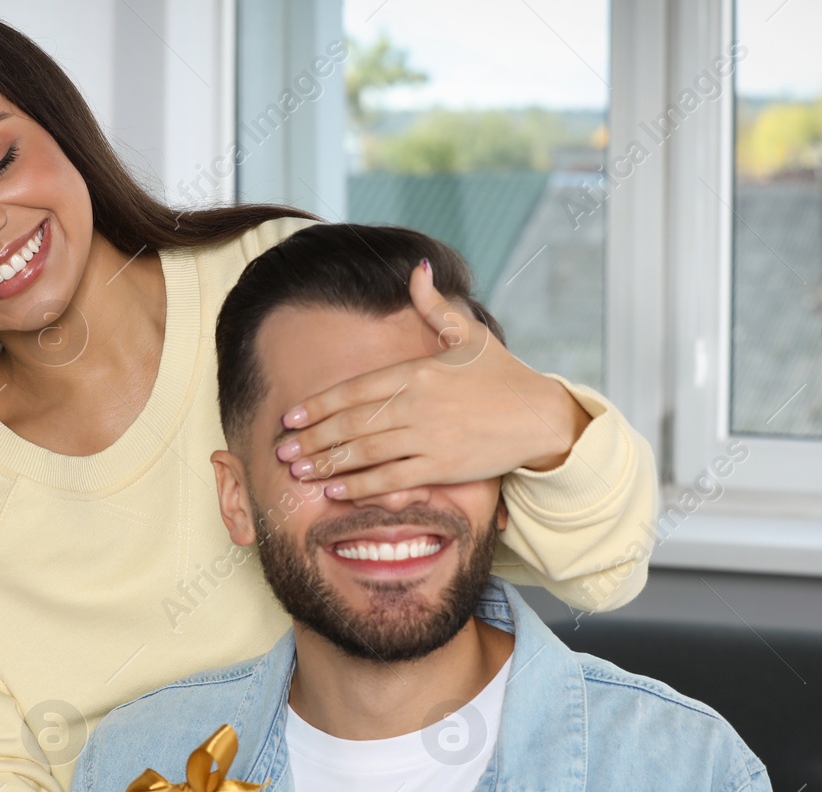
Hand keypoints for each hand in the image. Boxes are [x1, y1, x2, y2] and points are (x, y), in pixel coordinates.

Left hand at [272, 259, 591, 501]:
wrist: (540, 416)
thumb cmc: (502, 375)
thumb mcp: (469, 334)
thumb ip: (434, 306)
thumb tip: (418, 269)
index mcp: (417, 371)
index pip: (355, 389)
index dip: (318, 405)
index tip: (291, 417)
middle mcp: (416, 404)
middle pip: (351, 424)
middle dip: (312, 439)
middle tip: (282, 451)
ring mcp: (427, 438)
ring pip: (365, 453)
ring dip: (327, 464)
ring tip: (298, 473)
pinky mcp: (441, 467)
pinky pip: (391, 479)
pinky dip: (360, 487)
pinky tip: (335, 491)